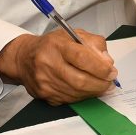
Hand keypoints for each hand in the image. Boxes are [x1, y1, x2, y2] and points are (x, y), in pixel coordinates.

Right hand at [0, 29, 117, 104]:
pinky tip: (87, 90)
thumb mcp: (73, 35)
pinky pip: (69, 99)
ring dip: (93, 91)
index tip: (112, 72)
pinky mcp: (44, 95)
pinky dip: (82, 96)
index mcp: (57, 45)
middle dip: (100, 84)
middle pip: (80, 80)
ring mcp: (45, 82)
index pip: (82, 58)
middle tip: (110, 82)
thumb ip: (94, 44)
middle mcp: (48, 64)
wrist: (23, 58)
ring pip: (76, 92)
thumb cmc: (52, 45)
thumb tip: (107, 62)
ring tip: (102, 86)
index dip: (100, 68)